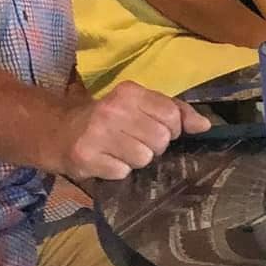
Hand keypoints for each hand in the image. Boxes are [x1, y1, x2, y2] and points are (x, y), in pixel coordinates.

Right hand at [55, 80, 210, 179]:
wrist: (60, 131)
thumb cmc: (109, 119)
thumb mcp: (140, 105)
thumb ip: (175, 111)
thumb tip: (205, 126)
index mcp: (130, 92)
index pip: (172, 115)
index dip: (172, 129)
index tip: (159, 130)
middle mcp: (113, 110)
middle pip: (160, 139)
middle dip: (154, 146)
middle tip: (136, 142)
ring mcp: (98, 134)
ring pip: (144, 158)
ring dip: (136, 160)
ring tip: (120, 152)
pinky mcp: (87, 157)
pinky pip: (123, 172)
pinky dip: (118, 171)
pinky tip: (107, 160)